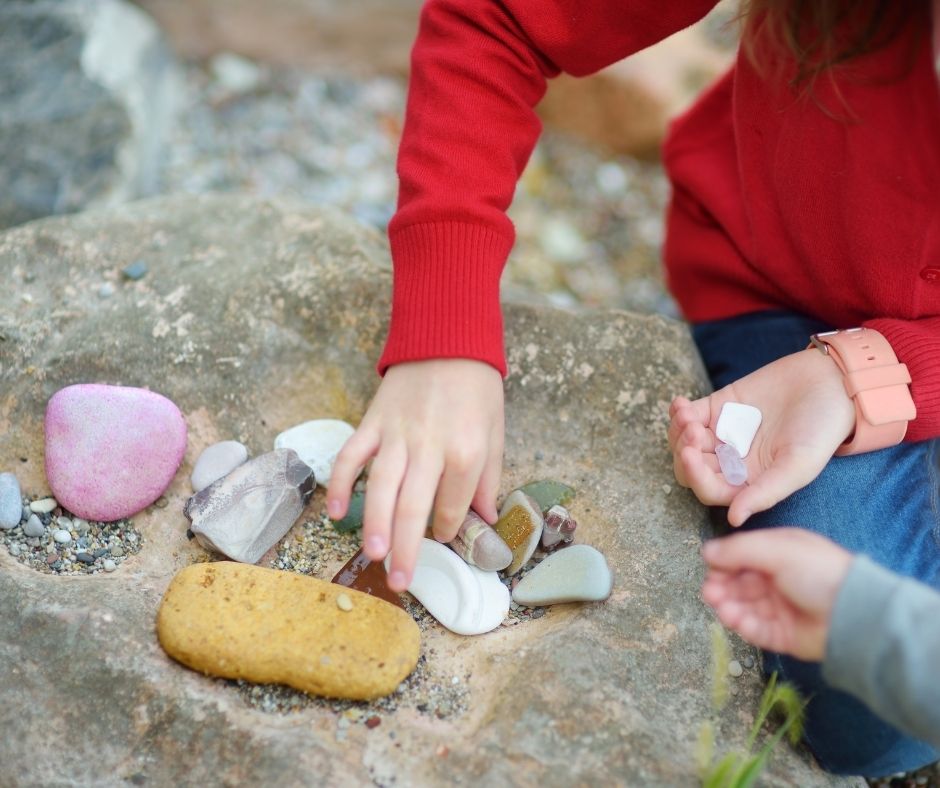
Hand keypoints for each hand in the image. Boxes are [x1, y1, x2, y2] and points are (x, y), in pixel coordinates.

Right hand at [326, 359, 503, 591]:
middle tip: (400, 581)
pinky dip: (338, 483)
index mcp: (466, 450)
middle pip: (414, 507)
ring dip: (374, 525)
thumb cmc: (477, 389)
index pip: (454, 505)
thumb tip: (485, 519)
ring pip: (380, 488)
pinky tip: (334, 513)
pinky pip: (351, 456)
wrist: (448, 338)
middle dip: (406, 548)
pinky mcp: (372, 422)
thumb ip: (489, 478)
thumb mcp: (496, 431)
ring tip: (372, 556)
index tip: (444, 538)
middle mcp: (429, 446)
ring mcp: (396, 434)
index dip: (449, 528)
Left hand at [668, 349, 854, 525]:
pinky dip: (679, 411)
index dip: (695, 476)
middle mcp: (732, 461)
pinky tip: (681, 404)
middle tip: (694, 432)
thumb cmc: (821, 430)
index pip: (709, 489)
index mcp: (748, 481)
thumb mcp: (799, 466)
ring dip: (679, 431)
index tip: (690, 455)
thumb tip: (733, 520)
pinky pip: (689, 414)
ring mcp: (722, 434)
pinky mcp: (719, 407)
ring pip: (684, 441)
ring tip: (689, 416)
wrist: (831, 384)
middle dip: (684, 452)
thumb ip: (766, 492)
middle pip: (690, 467)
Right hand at [701, 528, 853, 660]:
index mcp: (779, 554)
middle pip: (739, 583)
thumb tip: (706, 551)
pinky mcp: (782, 634)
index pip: (742, 556)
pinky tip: (732, 618)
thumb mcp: (778, 550)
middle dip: (722, 585)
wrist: (853, 614)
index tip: (711, 567)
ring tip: (719, 605)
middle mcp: (778, 580)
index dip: (724, 562)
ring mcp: (780, 608)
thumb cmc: (820, 573)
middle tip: (710, 590)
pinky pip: (754, 629)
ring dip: (727, 604)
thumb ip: (739, 549)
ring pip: (743, 606)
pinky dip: (740, 624)